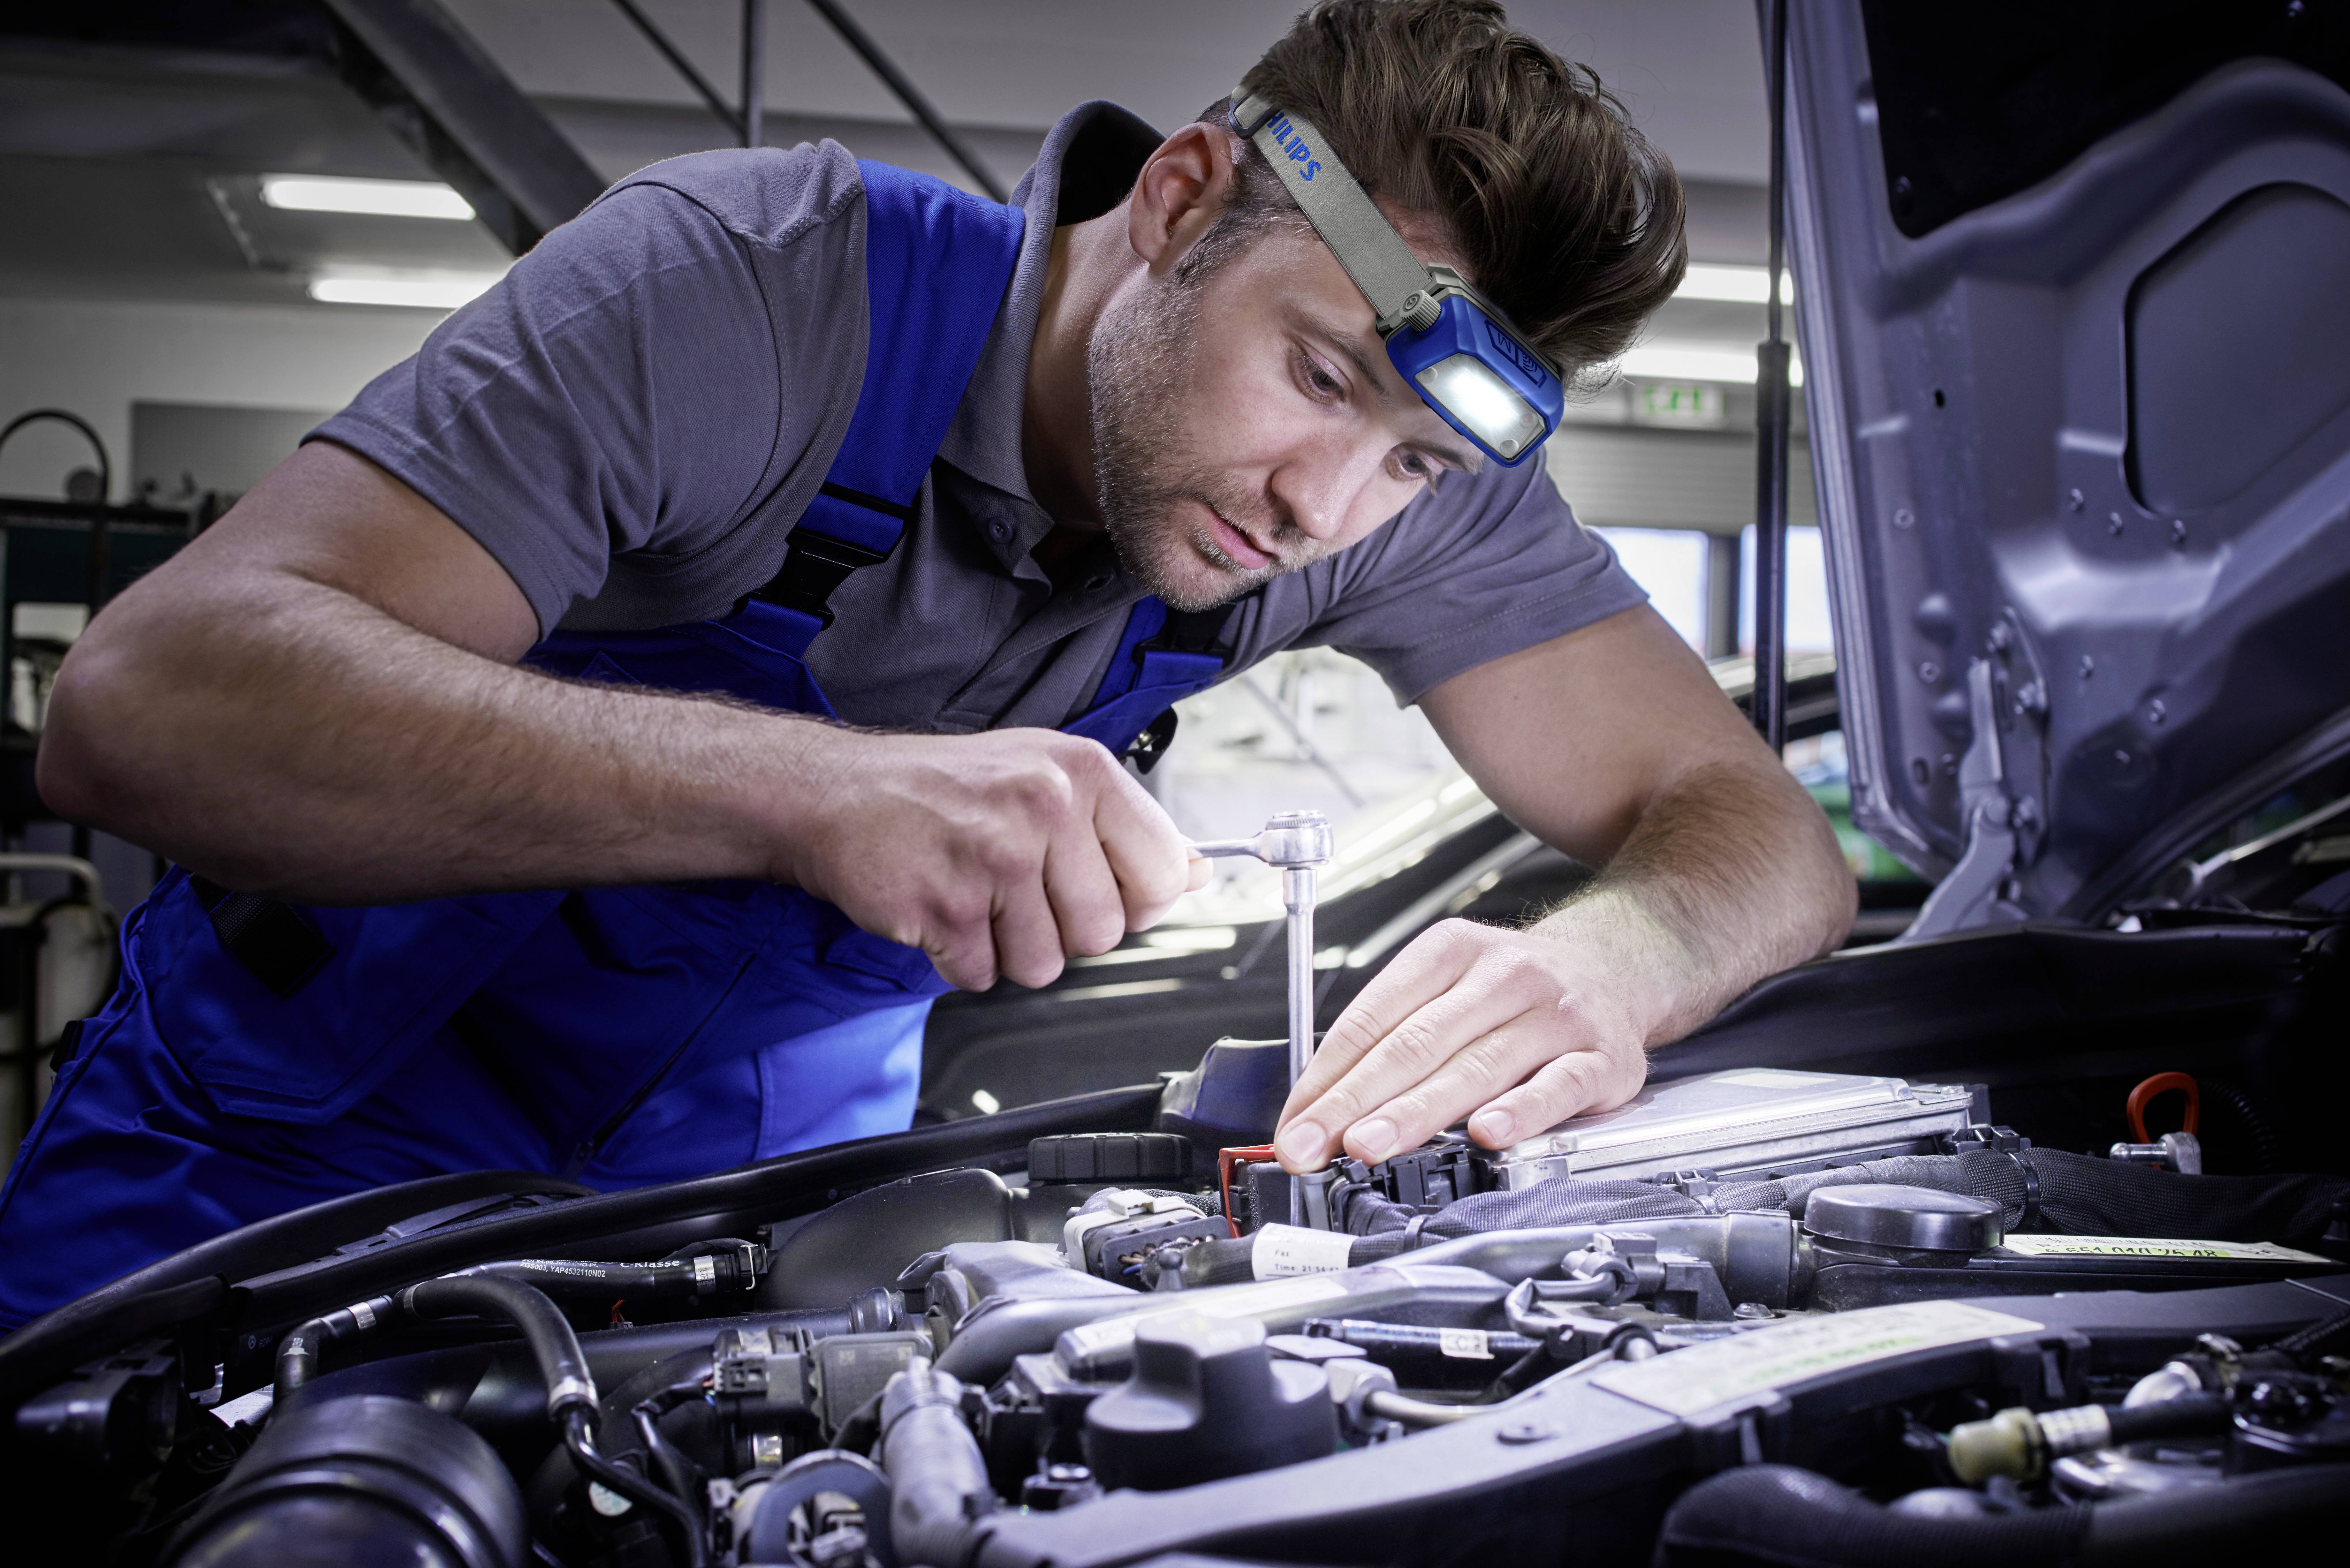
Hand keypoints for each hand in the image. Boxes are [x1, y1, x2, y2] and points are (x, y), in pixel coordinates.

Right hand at [780, 727, 1208, 989]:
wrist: (838, 793)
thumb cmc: (945, 789)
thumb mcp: (1048, 776)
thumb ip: (1124, 829)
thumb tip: (1197, 872)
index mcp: (1082, 772)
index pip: (1162, 872)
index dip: (1135, 900)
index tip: (1100, 890)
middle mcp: (1044, 807)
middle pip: (1103, 931)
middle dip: (1063, 931)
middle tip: (1019, 893)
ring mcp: (993, 858)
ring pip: (1044, 964)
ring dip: (1009, 949)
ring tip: (977, 898)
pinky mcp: (945, 905)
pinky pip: (982, 975)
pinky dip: (960, 960)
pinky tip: (942, 911)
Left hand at [1271, 905, 1673, 1172]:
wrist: (1615, 965)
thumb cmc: (1515, 989)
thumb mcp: (1448, 984)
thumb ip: (1393, 1036)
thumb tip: (1322, 1103)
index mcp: (1450, 950)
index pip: (1373, 1017)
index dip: (1327, 1075)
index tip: (1294, 1122)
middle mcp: (1503, 976)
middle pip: (1415, 1044)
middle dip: (1354, 1101)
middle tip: (1313, 1144)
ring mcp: (1555, 1015)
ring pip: (1475, 1067)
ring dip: (1415, 1113)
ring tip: (1368, 1145)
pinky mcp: (1601, 1056)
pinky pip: (1556, 1087)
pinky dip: (1520, 1112)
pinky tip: (1488, 1134)